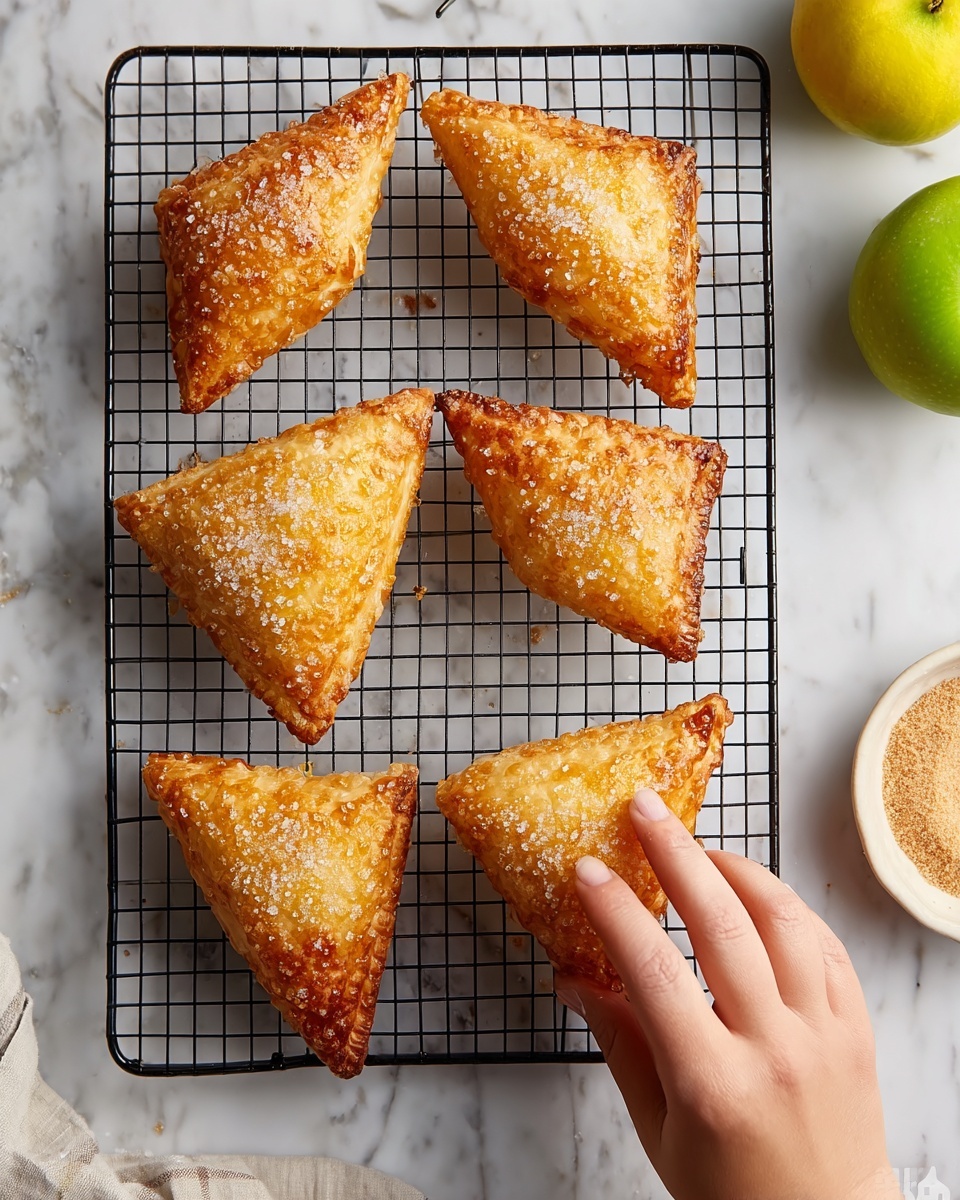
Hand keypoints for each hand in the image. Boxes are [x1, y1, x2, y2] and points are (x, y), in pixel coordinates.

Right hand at [554, 787, 899, 1199]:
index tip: (588, 871)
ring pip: (784, 920)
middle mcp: (775, 1050)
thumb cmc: (734, 1195)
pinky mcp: (857, 1027)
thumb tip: (574, 979)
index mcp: (714, 1084)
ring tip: (697, 846)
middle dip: (676, 853)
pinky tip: (755, 892)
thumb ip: (620, 1046)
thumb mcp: (659, 1132)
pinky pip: (826, 943)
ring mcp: (825, 1034)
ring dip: (737, 867)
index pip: (655, 973)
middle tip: (644, 809)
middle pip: (723, 925)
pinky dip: (787, 905)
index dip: (616, 912)